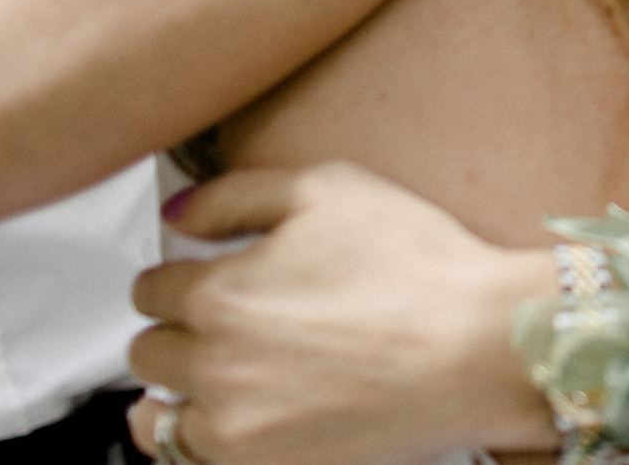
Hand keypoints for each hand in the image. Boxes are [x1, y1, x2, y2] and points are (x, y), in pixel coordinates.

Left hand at [128, 164, 553, 464]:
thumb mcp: (331, 189)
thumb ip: (237, 194)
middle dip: (179, 330)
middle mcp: (212, 364)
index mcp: (220, 293)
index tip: (204, 278)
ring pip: (158, 414)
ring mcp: (235, 426)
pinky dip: (198, 436)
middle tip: (226, 322)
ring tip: (222, 374)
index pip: (151, 289)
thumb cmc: (419, 266)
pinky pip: (189, 458)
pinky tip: (230, 416)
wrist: (480, 348)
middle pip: (148, 349)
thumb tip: (179, 211)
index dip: (180, 275)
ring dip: (179, 389)